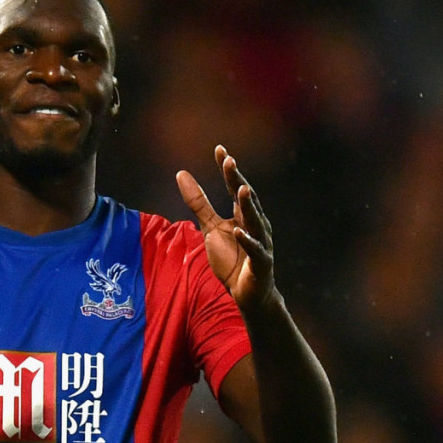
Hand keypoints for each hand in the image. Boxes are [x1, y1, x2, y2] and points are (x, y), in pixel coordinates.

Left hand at [176, 145, 275, 309]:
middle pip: (246, 198)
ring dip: (247, 205)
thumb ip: (198, 203)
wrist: (246, 293)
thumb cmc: (231, 258)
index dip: (227, 169)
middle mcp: (255, 224)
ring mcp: (260, 243)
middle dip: (237, 180)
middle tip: (229, 160)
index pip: (234, 187)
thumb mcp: (210, 228)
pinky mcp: (261, 263)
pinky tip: (239, 231)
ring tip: (240, 188)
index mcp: (242, 214)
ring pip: (255, 221)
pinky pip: (255, 250)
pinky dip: (247, 240)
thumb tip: (181, 173)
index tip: (220, 149)